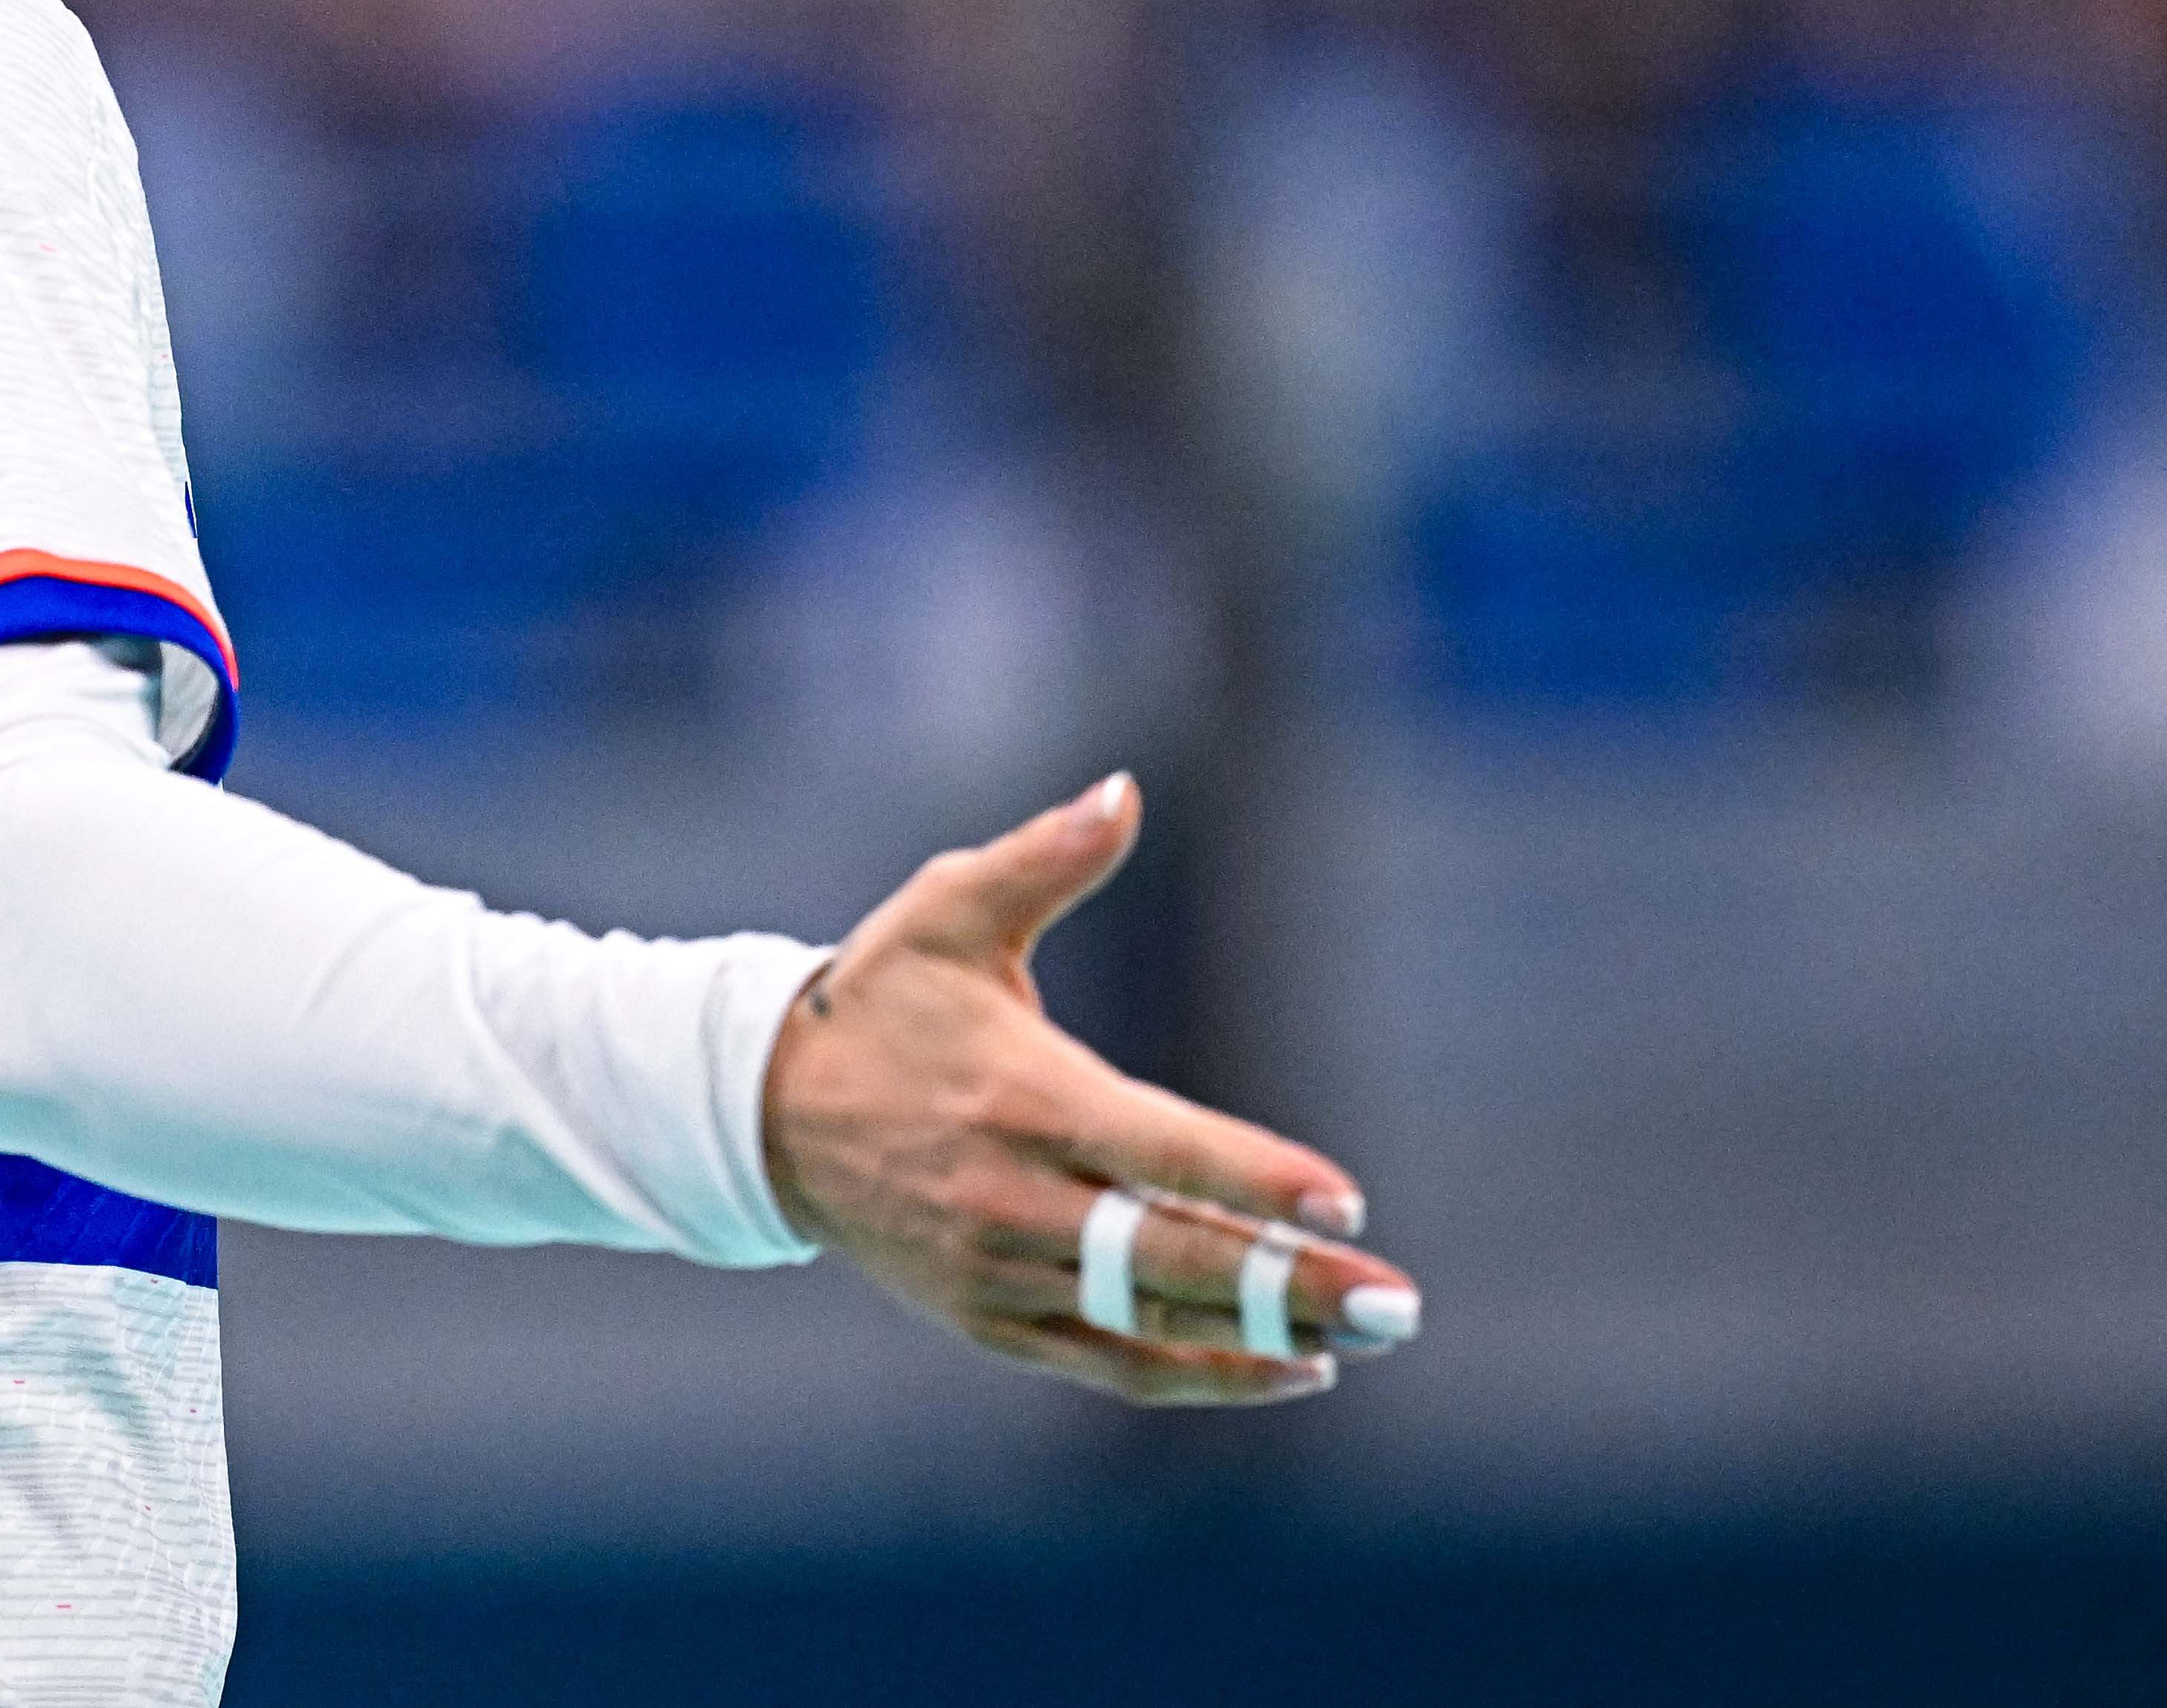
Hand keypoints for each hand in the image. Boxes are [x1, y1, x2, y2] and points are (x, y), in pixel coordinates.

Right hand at [758, 772, 1416, 1405]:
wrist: (768, 1113)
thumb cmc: (880, 997)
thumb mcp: (947, 910)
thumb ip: (1045, 858)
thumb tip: (1124, 789)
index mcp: (1021, 1097)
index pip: (1158, 1150)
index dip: (1253, 1179)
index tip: (1343, 1202)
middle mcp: (1014, 1197)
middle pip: (1173, 1255)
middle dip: (1294, 1283)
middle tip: (1398, 1303)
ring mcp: (1000, 1271)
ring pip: (1153, 1319)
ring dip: (1268, 1336)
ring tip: (1368, 1339)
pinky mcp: (991, 1320)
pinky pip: (1112, 1366)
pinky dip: (1201, 1377)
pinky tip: (1291, 1372)